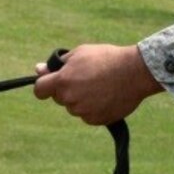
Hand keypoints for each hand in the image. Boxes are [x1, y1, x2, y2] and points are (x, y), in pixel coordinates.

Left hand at [32, 43, 162, 126]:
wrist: (135, 72)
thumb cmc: (106, 58)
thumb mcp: (80, 53)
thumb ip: (57, 65)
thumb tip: (38, 70)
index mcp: (62, 81)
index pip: (39, 90)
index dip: (43, 86)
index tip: (50, 83)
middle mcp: (70, 99)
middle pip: (59, 98)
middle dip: (67, 89)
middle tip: (86, 77)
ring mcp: (83, 112)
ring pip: (74, 107)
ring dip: (81, 99)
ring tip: (100, 86)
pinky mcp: (96, 120)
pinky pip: (88, 115)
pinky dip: (94, 108)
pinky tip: (106, 96)